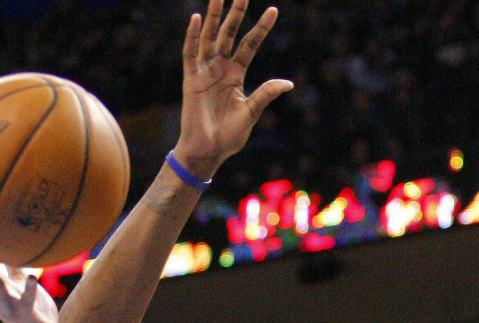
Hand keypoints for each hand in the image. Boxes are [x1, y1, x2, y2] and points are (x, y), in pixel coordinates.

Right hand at [173, 0, 292, 180]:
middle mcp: (220, 68)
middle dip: (236, 12)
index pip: (249, 44)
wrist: (207, 152)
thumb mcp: (250, 113)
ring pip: (209, 37)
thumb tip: (288, 83)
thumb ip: (265, 94)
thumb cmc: (228, 138)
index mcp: (236, 74)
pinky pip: (190, 53)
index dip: (261, 28)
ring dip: (214, 16)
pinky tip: (196, 18)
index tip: (273, 10)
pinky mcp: (190, 80)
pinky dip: (192, 36)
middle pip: (229, 33)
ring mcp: (204, 72)